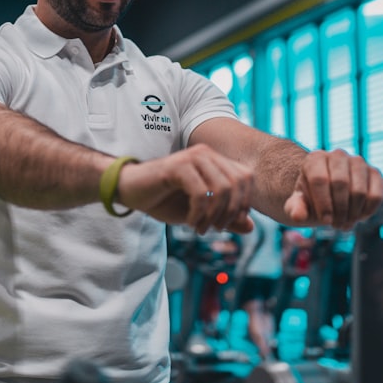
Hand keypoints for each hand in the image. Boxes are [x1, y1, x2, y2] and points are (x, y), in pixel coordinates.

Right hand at [116, 144, 254, 234]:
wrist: (131, 191)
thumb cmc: (165, 200)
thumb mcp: (200, 213)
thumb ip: (225, 217)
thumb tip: (250, 227)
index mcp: (215, 160)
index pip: (247, 177)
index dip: (243, 203)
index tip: (228, 223)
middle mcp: (207, 154)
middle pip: (238, 183)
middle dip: (230, 212)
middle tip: (215, 229)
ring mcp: (192, 157)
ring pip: (221, 188)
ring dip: (214, 215)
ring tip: (201, 228)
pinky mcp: (178, 166)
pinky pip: (200, 193)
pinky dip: (198, 213)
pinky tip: (189, 222)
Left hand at [282, 150, 382, 228]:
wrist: (328, 194)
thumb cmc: (311, 199)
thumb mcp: (298, 205)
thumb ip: (295, 209)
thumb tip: (298, 216)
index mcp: (315, 159)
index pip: (320, 178)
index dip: (323, 203)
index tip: (325, 221)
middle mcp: (337, 155)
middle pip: (341, 183)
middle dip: (338, 210)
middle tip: (335, 225)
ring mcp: (358, 162)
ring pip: (359, 191)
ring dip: (352, 213)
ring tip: (344, 223)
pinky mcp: (374, 173)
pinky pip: (376, 195)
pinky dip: (368, 211)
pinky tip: (358, 217)